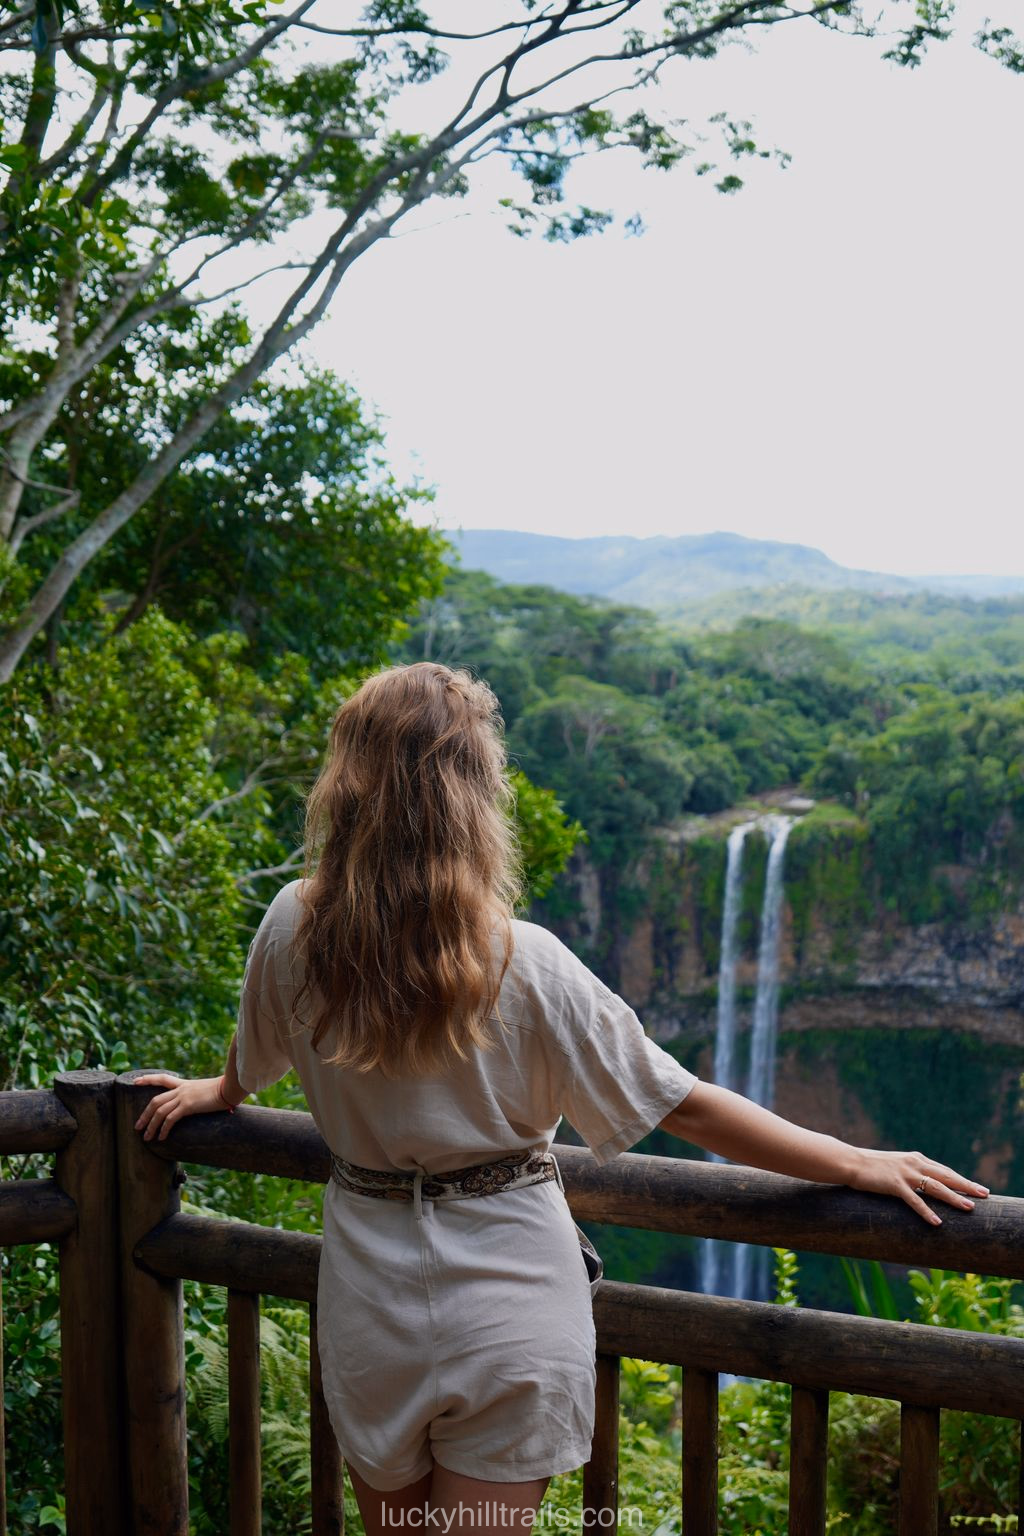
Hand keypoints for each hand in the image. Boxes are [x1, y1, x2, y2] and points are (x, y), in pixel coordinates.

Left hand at [133, 1073, 226, 1140]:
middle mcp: (181, 1089)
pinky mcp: (188, 1105)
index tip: (136, 1082)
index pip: (162, 1079)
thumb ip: (200, 1095)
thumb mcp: (207, 1090)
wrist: (230, 1088)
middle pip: (155, 1101)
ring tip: (147, 1137)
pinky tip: (161, 1137)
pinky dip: (163, 1129)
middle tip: (137, 1126)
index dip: (148, 1079)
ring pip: (160, 1111)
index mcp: (184, 1084)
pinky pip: (170, 1119)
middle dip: (144, 1114)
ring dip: (151, 1125)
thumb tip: (202, 1104)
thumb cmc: (224, 1090)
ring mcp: (183, 1097)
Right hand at [846, 1146, 988, 1224]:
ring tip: (969, 1208)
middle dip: (967, 1186)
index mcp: (916, 1158)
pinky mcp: (894, 1185)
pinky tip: (937, 1221)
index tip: (977, 1187)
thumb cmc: (871, 1166)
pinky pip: (914, 1200)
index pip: (944, 1170)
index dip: (961, 1179)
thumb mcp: (895, 1165)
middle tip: (984, 1194)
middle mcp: (914, 1163)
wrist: (850, 1162)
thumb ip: (910, 1172)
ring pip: (935, 1187)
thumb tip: (922, 1185)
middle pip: (946, 1176)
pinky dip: (927, 1211)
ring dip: (953, 1198)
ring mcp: (905, 1174)